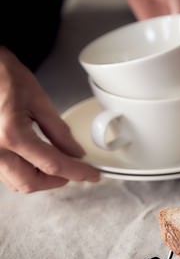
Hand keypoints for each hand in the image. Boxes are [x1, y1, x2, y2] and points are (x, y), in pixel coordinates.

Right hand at [0, 47, 99, 192]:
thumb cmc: (2, 75)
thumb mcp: (38, 100)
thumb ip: (59, 131)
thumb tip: (75, 152)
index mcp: (12, 134)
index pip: (53, 164)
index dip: (77, 172)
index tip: (92, 175)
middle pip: (30, 183)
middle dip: (56, 181)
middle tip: (75, 170)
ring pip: (15, 182)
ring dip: (39, 179)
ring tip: (57, 164)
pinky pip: (4, 173)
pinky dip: (23, 172)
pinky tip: (36, 161)